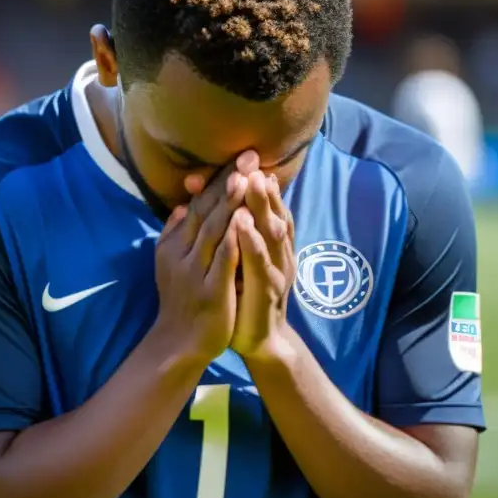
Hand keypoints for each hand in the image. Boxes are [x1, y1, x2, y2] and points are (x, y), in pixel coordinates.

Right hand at [151, 151, 259, 361]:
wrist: (179, 342)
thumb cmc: (181, 301)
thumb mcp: (171, 263)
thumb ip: (175, 234)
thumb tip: (181, 206)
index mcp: (175, 244)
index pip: (200, 205)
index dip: (219, 180)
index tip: (238, 158)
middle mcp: (183, 253)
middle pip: (208, 211)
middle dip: (229, 182)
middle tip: (248, 156)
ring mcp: (196, 271)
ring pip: (215, 230)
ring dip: (231, 203)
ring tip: (246, 178)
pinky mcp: (211, 290)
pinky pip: (223, 260)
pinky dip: (234, 238)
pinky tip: (246, 221)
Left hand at [231, 171, 295, 356]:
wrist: (260, 339)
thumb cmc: (246, 293)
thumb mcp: (239, 257)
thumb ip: (232, 230)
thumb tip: (217, 199)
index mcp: (272, 242)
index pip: (267, 206)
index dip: (256, 183)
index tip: (244, 158)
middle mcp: (279, 252)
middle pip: (272, 213)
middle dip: (261, 187)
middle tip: (251, 162)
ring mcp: (277, 270)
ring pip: (272, 234)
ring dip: (262, 208)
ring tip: (252, 183)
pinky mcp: (268, 291)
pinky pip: (261, 264)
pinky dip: (253, 243)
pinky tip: (243, 227)